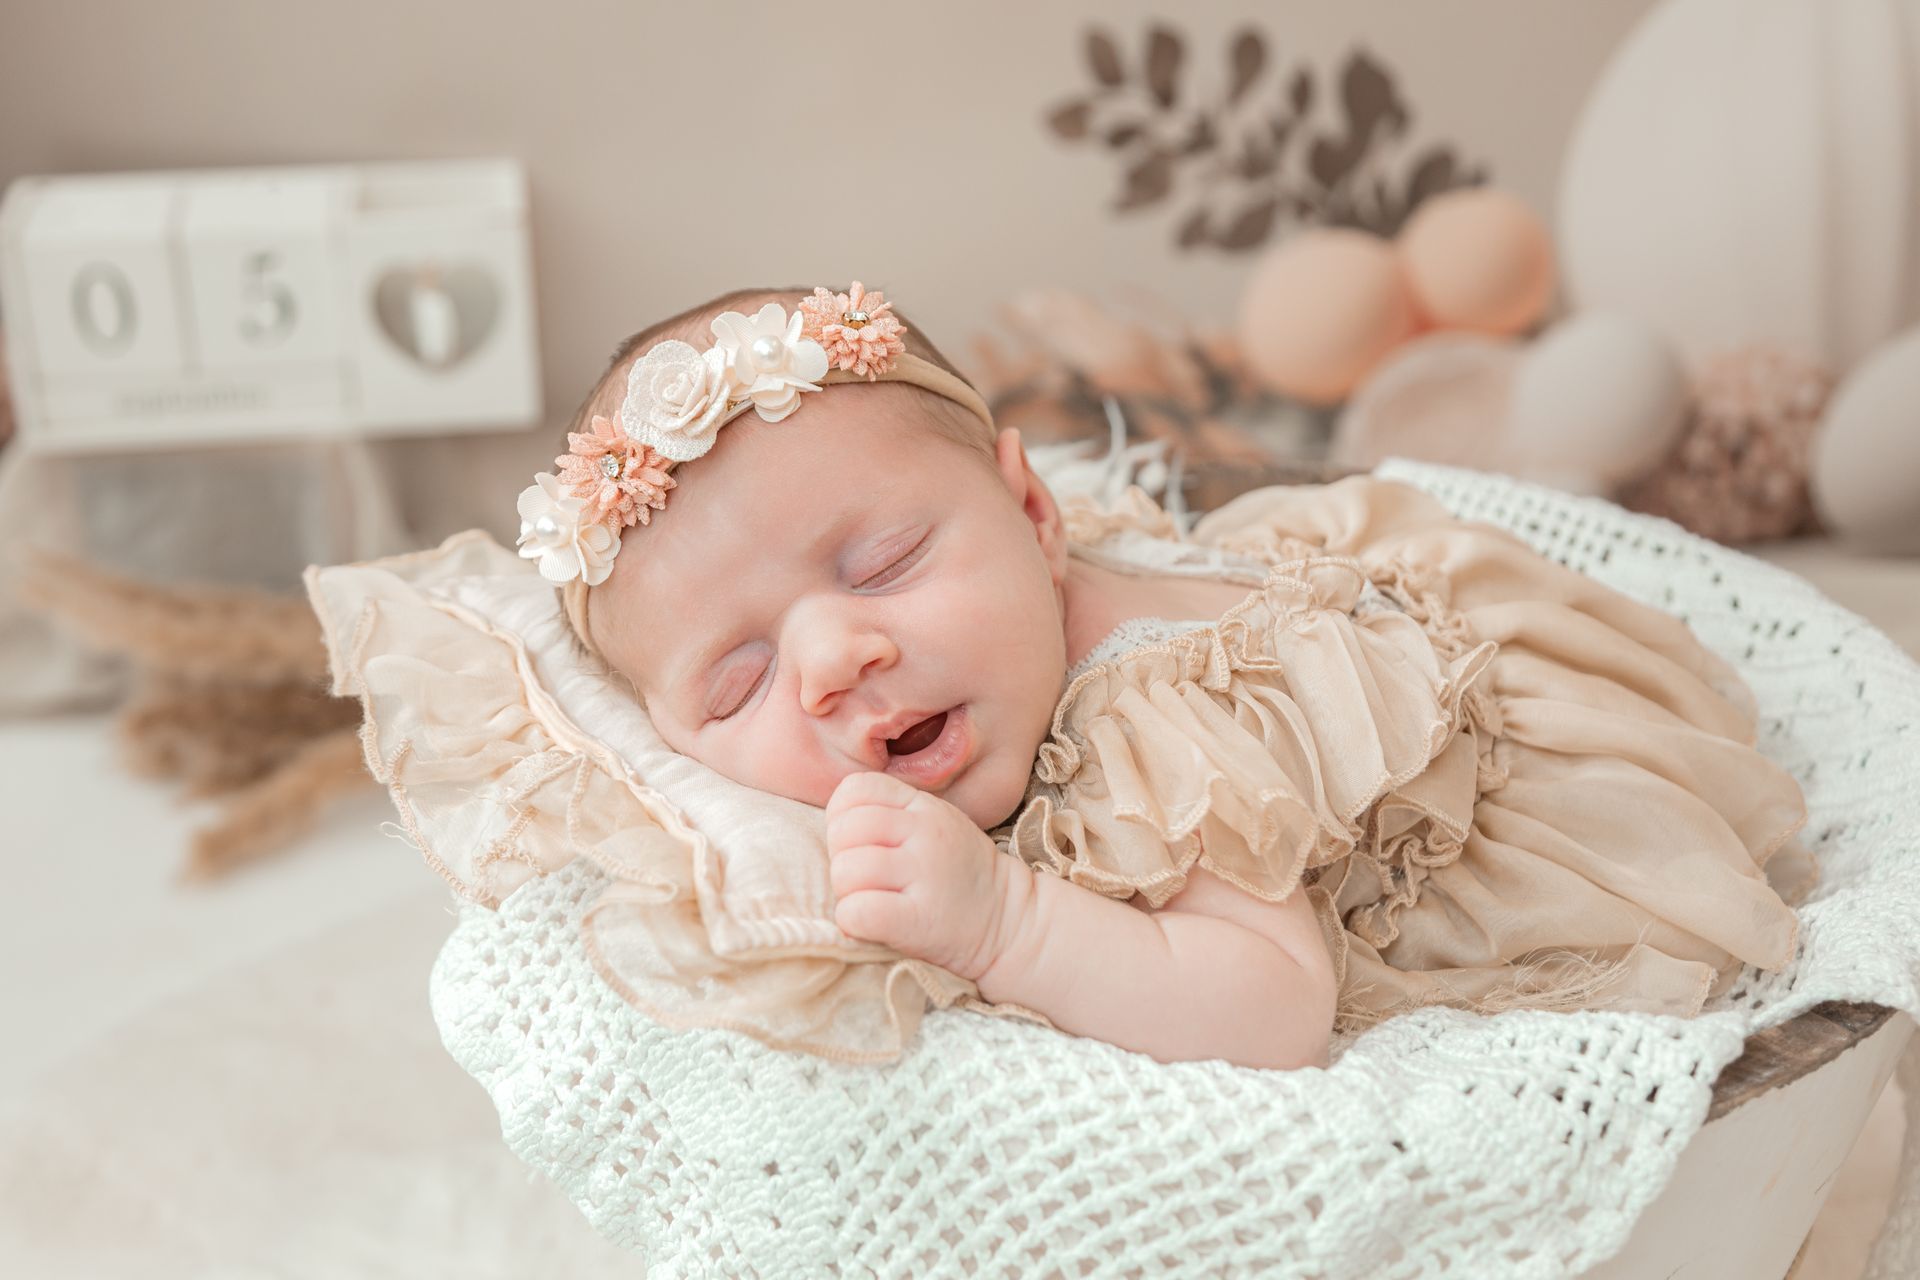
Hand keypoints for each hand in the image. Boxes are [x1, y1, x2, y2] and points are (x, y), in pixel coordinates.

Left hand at [825, 771, 1020, 982]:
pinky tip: (874, 924)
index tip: (862, 845)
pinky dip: (854, 922)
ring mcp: (924, 875)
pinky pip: (856, 912)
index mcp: (924, 806)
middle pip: (843, 832)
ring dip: (848, 894)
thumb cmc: (959, 874)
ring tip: (875, 901)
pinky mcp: (918, 920)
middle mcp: (925, 833)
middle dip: (842, 859)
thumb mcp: (935, 823)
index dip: (842, 818)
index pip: (854, 790)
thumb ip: (890, 812)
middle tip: (867, 880)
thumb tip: (834, 822)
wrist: (1009, 923)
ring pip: (845, 872)